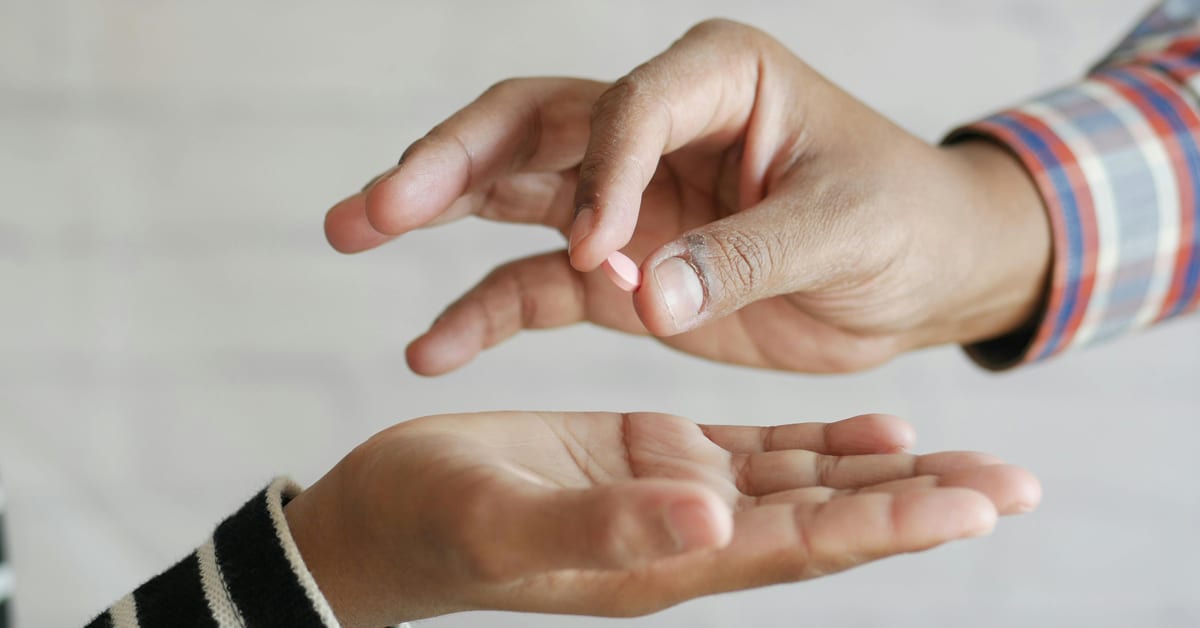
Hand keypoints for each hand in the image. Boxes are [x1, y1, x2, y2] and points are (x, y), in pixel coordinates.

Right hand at [284, 411, 1039, 625]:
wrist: (381, 522)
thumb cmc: (426, 527)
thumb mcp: (502, 521)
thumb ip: (604, 527)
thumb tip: (713, 515)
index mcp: (663, 556)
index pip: (801, 542)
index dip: (887, 525)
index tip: (976, 508)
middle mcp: (686, 531)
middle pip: (827, 520)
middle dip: (919, 502)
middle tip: (1017, 485)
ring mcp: (673, 491)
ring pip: (803, 482)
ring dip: (884, 472)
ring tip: (967, 461)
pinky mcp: (650, 453)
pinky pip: (755, 450)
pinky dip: (819, 442)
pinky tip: (870, 426)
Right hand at [324, 19, 1050, 373]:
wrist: (924, 274)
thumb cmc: (904, 225)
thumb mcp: (846, 230)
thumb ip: (746, 257)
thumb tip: (646, 295)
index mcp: (720, 81)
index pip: (631, 107)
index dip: (603, 173)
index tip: (603, 251)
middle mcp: (658, 128)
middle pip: (531, 125)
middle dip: (450, 161)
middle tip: (378, 204)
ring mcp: (629, 198)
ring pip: (510, 189)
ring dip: (433, 208)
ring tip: (351, 227)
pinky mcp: (622, 268)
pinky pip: (538, 282)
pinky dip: (484, 309)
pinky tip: (431, 343)